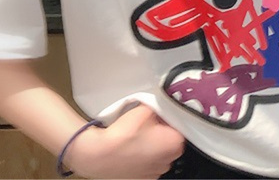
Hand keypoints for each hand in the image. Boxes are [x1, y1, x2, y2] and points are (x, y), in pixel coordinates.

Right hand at [65, 105, 184, 178]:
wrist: (98, 156)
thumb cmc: (122, 135)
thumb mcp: (145, 109)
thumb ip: (160, 106)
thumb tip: (163, 107)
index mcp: (175, 143)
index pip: (180, 124)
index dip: (169, 117)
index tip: (160, 113)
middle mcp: (169, 161)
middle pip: (171, 139)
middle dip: (163, 131)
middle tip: (148, 123)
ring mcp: (156, 173)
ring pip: (160, 152)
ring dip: (153, 145)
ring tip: (137, 137)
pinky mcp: (143, 179)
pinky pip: (149, 163)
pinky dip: (144, 156)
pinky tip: (132, 149)